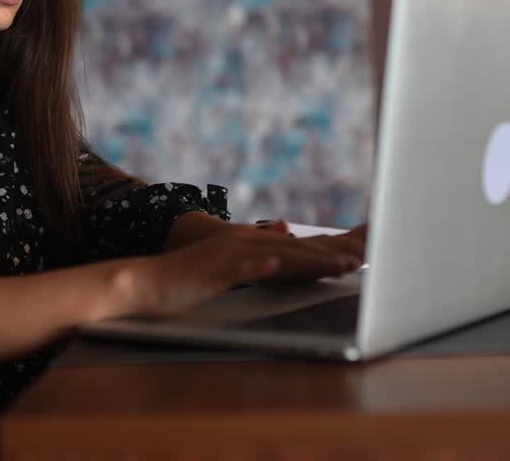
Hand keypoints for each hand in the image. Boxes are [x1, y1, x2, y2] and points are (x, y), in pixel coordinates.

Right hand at [122, 226, 364, 318]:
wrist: (147, 281)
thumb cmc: (188, 278)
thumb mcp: (228, 261)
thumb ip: (257, 246)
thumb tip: (285, 228)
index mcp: (248, 243)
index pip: (295, 249)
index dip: (326, 254)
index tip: (356, 259)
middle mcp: (243, 243)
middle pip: (294, 250)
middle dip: (329, 256)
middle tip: (362, 261)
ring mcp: (229, 255)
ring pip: (276, 256)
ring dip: (308, 261)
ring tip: (338, 266)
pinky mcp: (214, 270)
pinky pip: (242, 267)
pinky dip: (261, 266)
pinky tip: (278, 266)